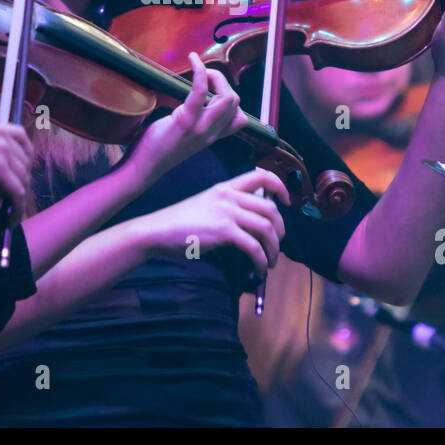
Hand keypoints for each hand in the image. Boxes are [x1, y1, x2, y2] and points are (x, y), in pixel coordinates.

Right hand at [0, 119, 33, 217]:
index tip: (23, 169)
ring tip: (10, 210)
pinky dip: (17, 206)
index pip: (22, 136)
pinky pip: (17, 190)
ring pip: (23, 177)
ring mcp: (3, 150)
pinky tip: (11, 216)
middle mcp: (2, 135)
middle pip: (25, 160)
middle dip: (21, 180)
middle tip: (12, 195)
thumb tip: (0, 188)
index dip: (26, 155)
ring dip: (19, 196)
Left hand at [127, 53, 250, 188]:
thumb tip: (196, 100)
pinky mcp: (185, 121)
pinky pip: (200, 91)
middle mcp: (211, 133)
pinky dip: (200, 71)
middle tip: (204, 76)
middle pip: (235, 102)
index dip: (230, 98)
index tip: (212, 88)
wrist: (143, 168)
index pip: (239, 118)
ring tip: (200, 70)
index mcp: (212, 136)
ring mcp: (200, 128)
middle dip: (223, 81)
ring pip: (226, 97)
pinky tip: (193, 59)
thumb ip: (196, 122)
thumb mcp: (185, 137)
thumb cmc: (157, 149)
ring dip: (215, 76)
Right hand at [141, 169, 288, 278]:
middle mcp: (229, 196)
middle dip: (281, 230)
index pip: (262, 175)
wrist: (157, 231)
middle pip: (271, 208)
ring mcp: (227, 212)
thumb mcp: (207, 204)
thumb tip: (253, 223)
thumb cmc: (180, 222)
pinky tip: (259, 269)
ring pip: (266, 228)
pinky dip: (261, 260)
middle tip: (277, 244)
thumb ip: (229, 207)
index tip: (287, 203)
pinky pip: (254, 247)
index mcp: (226, 186)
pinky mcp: (223, 231)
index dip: (280, 188)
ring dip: (274, 248)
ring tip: (271, 262)